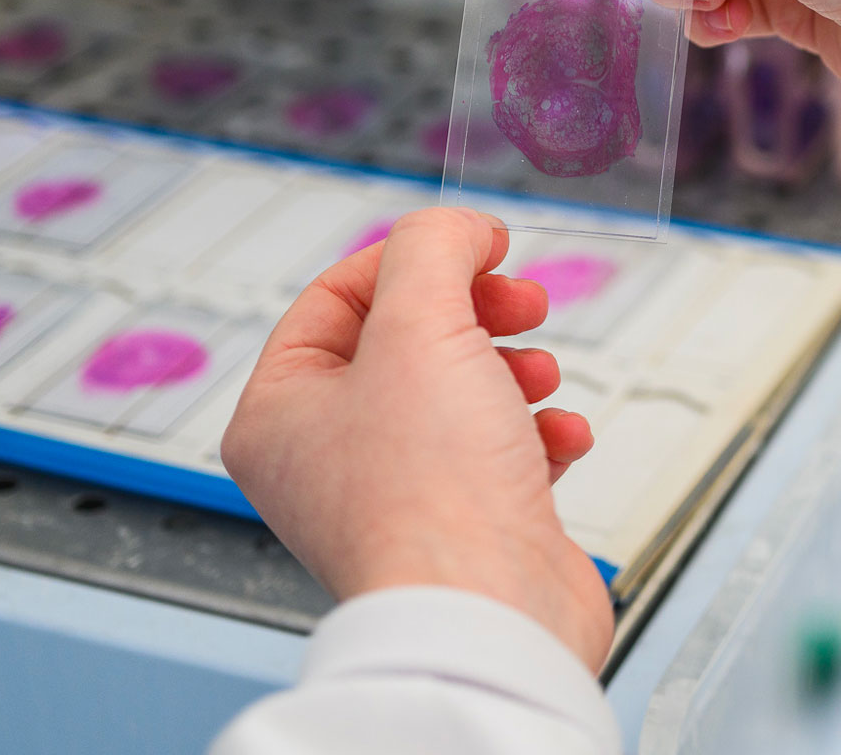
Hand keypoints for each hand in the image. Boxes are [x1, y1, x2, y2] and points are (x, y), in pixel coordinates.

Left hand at [221, 208, 612, 669]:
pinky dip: (538, 432)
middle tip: (522, 302)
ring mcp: (396, 495)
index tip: (479, 245)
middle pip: (405, 341)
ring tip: (539, 374)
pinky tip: (559, 435)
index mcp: (280, 412)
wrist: (490, 614)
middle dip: (474, 312)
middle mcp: (327, 458)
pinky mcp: (463, 526)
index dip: (412, 259)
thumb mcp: (419, 325)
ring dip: (511, 368)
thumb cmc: (431, 492)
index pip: (336, 298)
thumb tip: (458, 225)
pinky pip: (500, 453)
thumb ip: (433, 249)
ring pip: (458, 393)